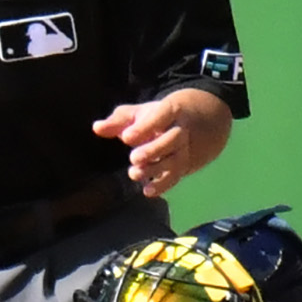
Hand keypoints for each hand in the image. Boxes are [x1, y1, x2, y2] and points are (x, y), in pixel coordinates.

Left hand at [93, 86, 227, 199]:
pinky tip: (148, 191)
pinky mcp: (187, 165)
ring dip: (156, 169)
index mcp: (172, 110)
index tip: (127, 137)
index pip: (161, 116)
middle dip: (153, 150)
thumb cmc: (162, 116)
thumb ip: (119, 120)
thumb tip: (97, 128)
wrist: (204, 120)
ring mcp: (187, 149)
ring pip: (176, 160)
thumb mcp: (143, 112)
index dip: (145, 127)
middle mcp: (183, 130)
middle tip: (133, 157)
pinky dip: (163, 185)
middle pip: (173, 139)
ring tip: (134, 174)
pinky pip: (177, 177)